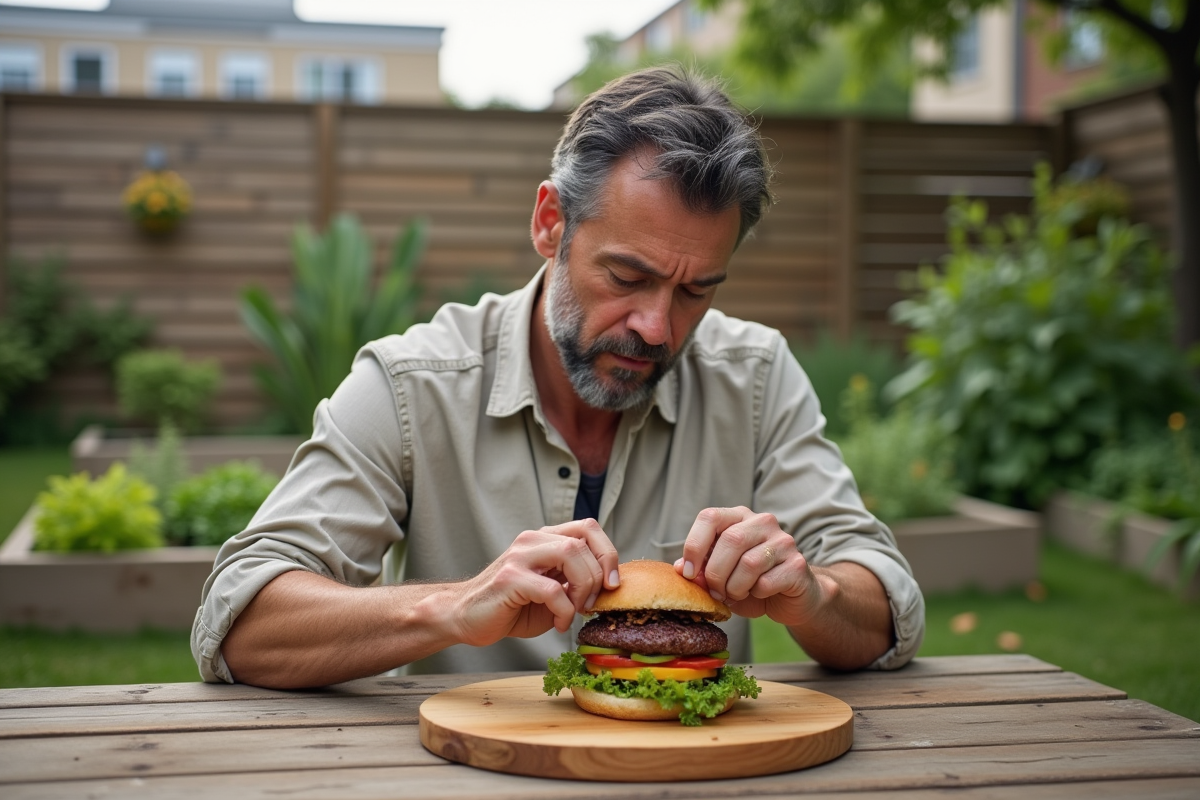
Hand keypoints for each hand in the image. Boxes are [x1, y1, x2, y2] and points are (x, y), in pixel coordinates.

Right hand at [450, 519, 619, 646]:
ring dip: (583, 589)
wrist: (465, 617)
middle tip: (590, 605)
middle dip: (597, 577)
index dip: (608, 553)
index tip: (612, 584)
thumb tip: (611, 584)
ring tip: (575, 611)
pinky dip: (565, 611)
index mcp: (544, 539)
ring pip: (570, 555)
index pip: (588, 527)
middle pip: (583, 541)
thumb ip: (575, 580)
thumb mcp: (552, 590)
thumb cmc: (511, 607)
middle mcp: (532, 540)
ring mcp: (519, 557)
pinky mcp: (509, 578)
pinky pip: (552, 590)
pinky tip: (560, 624)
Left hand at [675, 506, 829, 627]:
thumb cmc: (752, 584)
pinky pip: (767, 581)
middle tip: (716, 592)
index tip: (687, 572)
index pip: (709, 517)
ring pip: (749, 563)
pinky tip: (760, 594)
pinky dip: (756, 594)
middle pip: (730, 540)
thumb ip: (701, 569)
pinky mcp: (798, 564)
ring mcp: (783, 541)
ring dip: (735, 587)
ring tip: (737, 594)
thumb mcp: (721, 576)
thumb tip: (679, 567)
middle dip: (715, 573)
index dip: (694, 545)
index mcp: (738, 517)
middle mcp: (762, 522)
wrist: (793, 599)